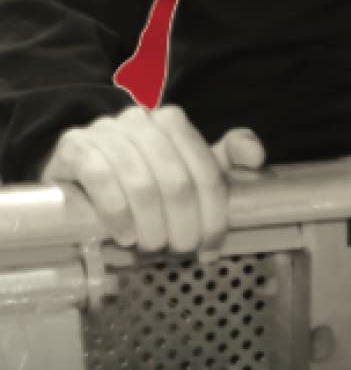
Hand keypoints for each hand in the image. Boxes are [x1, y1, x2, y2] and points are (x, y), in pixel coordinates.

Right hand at [40, 104, 265, 254]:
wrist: (81, 170)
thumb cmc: (143, 174)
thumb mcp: (188, 167)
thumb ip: (227, 159)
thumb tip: (256, 157)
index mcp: (172, 120)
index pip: (205, 171)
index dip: (213, 214)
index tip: (211, 247)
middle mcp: (140, 120)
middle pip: (176, 181)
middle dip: (183, 225)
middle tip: (180, 250)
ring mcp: (105, 131)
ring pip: (141, 184)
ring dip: (151, 225)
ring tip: (152, 246)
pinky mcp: (75, 147)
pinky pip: (101, 180)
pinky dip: (117, 213)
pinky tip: (124, 235)